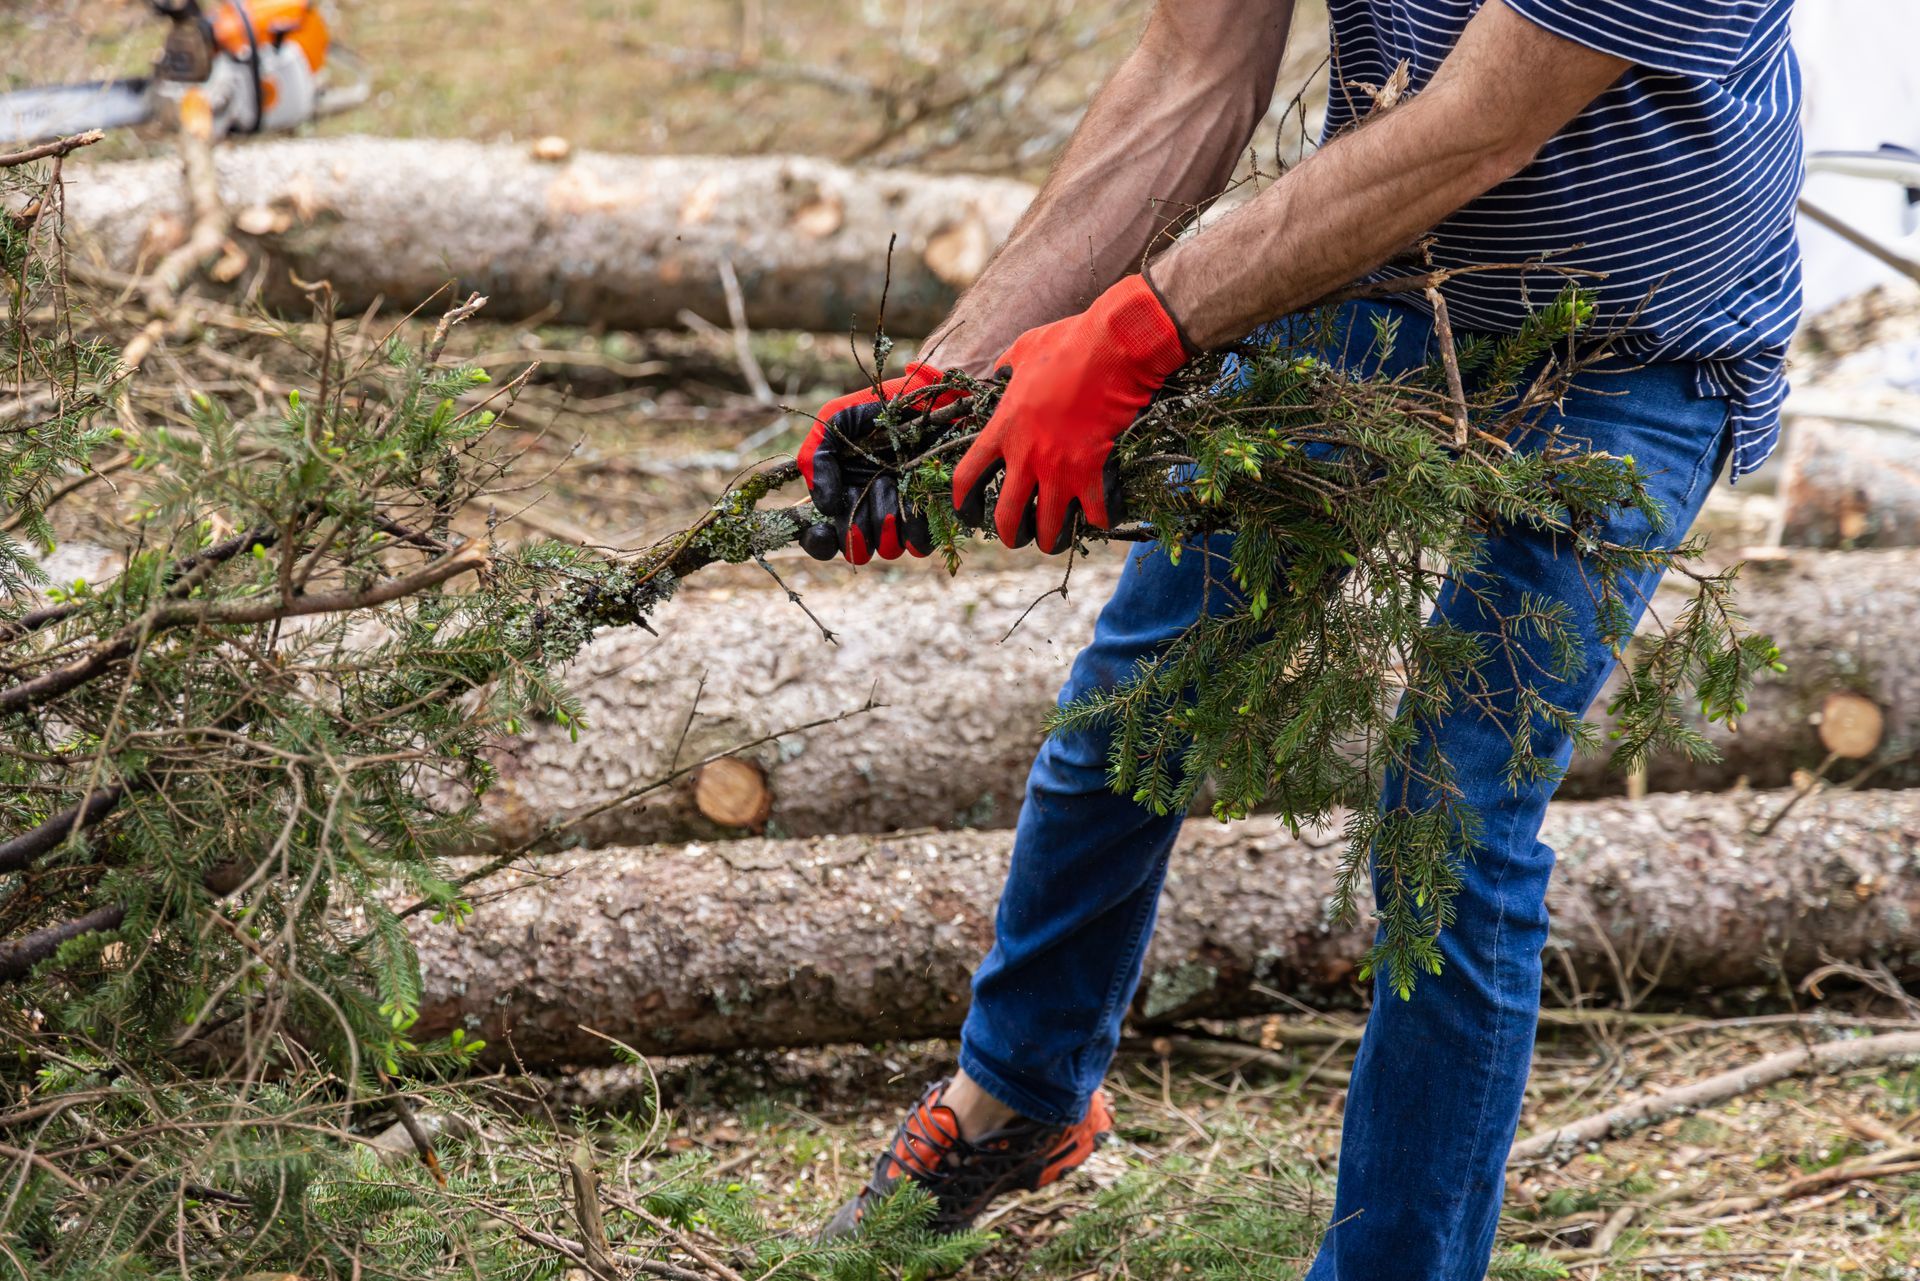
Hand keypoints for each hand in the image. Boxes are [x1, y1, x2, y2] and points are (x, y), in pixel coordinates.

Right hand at [797, 363, 957, 563]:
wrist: (926, 397)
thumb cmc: (876, 409)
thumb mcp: (834, 421)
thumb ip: (816, 459)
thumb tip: (824, 508)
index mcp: (840, 497)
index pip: (824, 542)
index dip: (821, 543)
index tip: (824, 529)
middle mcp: (868, 513)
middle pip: (857, 549)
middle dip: (860, 526)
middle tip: (870, 486)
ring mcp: (899, 518)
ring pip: (888, 549)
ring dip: (888, 521)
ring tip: (893, 482)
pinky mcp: (929, 516)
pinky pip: (919, 544)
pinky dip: (916, 527)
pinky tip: (916, 497)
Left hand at [951, 273, 1189, 553]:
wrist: (1112, 347)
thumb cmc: (1067, 343)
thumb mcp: (1023, 350)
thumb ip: (1007, 367)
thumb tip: (1003, 370)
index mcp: (1002, 429)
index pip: (967, 478)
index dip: (963, 502)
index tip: (968, 512)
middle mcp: (1025, 456)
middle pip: (1006, 517)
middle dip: (1010, 535)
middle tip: (1016, 538)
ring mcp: (1058, 468)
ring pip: (1048, 526)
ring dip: (1051, 538)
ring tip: (1054, 540)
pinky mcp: (1092, 470)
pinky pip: (1093, 513)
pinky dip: (1098, 522)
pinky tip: (1100, 522)